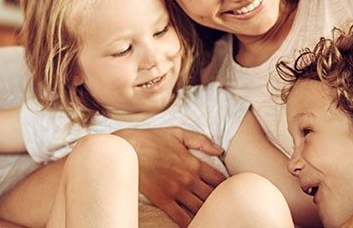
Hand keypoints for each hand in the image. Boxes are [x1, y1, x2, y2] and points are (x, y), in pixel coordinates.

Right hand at [111, 127, 226, 226]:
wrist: (127, 148)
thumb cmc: (151, 139)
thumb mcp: (178, 133)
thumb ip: (201, 141)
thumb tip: (219, 151)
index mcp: (194, 163)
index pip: (219, 180)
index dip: (226, 186)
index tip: (225, 189)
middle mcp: (188, 179)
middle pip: (212, 196)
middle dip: (218, 200)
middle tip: (218, 203)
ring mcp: (176, 191)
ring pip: (200, 208)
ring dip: (206, 211)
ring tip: (208, 213)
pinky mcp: (163, 200)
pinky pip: (181, 217)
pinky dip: (190, 222)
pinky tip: (193, 223)